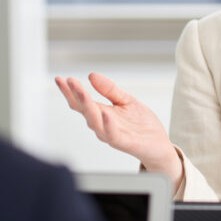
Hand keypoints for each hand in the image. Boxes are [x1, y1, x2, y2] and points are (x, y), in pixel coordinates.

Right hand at [55, 73, 182, 191]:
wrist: (159, 146)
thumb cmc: (141, 126)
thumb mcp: (127, 100)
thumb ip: (110, 90)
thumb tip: (92, 75)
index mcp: (102, 114)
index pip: (82, 102)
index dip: (70, 91)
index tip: (61, 79)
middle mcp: (103, 125)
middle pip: (85, 110)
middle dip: (76, 96)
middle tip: (69, 82)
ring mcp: (112, 134)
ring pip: (95, 122)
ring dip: (88, 108)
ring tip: (82, 93)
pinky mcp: (125, 143)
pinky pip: (113, 135)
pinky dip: (108, 125)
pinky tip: (106, 113)